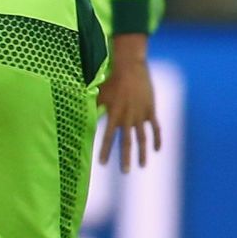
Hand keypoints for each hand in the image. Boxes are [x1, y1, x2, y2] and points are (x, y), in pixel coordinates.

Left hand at [96, 36, 159, 172]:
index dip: (105, 151)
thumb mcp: (99, 93)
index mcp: (114, 114)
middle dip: (126, 158)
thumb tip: (79, 116)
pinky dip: (157, 139)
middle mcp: (128, 117)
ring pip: (143, 138)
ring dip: (142, 153)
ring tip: (142, 166)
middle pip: (127, 142)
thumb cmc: (111, 79)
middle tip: (125, 171)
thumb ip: (93, 107)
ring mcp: (141, 114)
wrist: (131, 66)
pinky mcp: (150, 110)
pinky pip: (155, 128)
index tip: (103, 164)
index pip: (108, 137)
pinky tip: (157, 150)